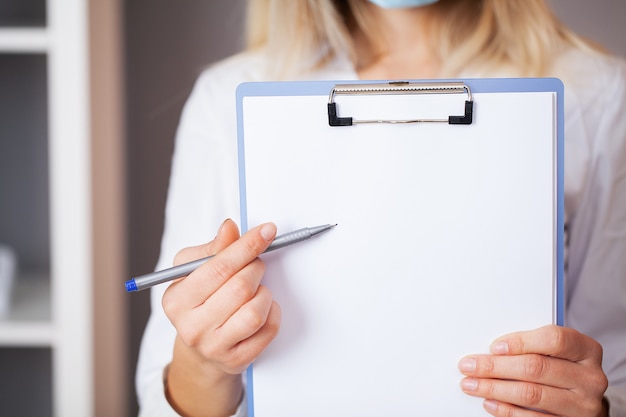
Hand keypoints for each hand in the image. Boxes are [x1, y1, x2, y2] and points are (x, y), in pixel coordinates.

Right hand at [162, 219, 281, 416]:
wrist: (200, 348)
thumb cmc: (199, 301)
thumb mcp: (195, 270)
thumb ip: (214, 248)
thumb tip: (229, 227)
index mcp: (177, 299)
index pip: (218, 268)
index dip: (246, 246)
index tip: (267, 231)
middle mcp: (192, 326)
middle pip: (240, 288)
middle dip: (256, 268)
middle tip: (256, 265)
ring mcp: (214, 347)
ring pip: (255, 311)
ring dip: (264, 294)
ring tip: (258, 289)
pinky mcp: (236, 360)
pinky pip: (267, 330)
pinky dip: (273, 313)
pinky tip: (264, 308)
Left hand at [458, 325, 608, 416]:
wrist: (585, 399)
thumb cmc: (563, 367)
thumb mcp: (556, 351)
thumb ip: (532, 345)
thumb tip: (491, 350)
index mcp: (586, 350)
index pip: (554, 340)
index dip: (521, 342)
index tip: (494, 347)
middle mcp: (590, 377)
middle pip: (536, 368)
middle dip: (496, 367)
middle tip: (469, 366)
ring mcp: (583, 405)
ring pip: (531, 394)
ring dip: (495, 389)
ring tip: (472, 385)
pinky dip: (507, 410)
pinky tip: (490, 403)